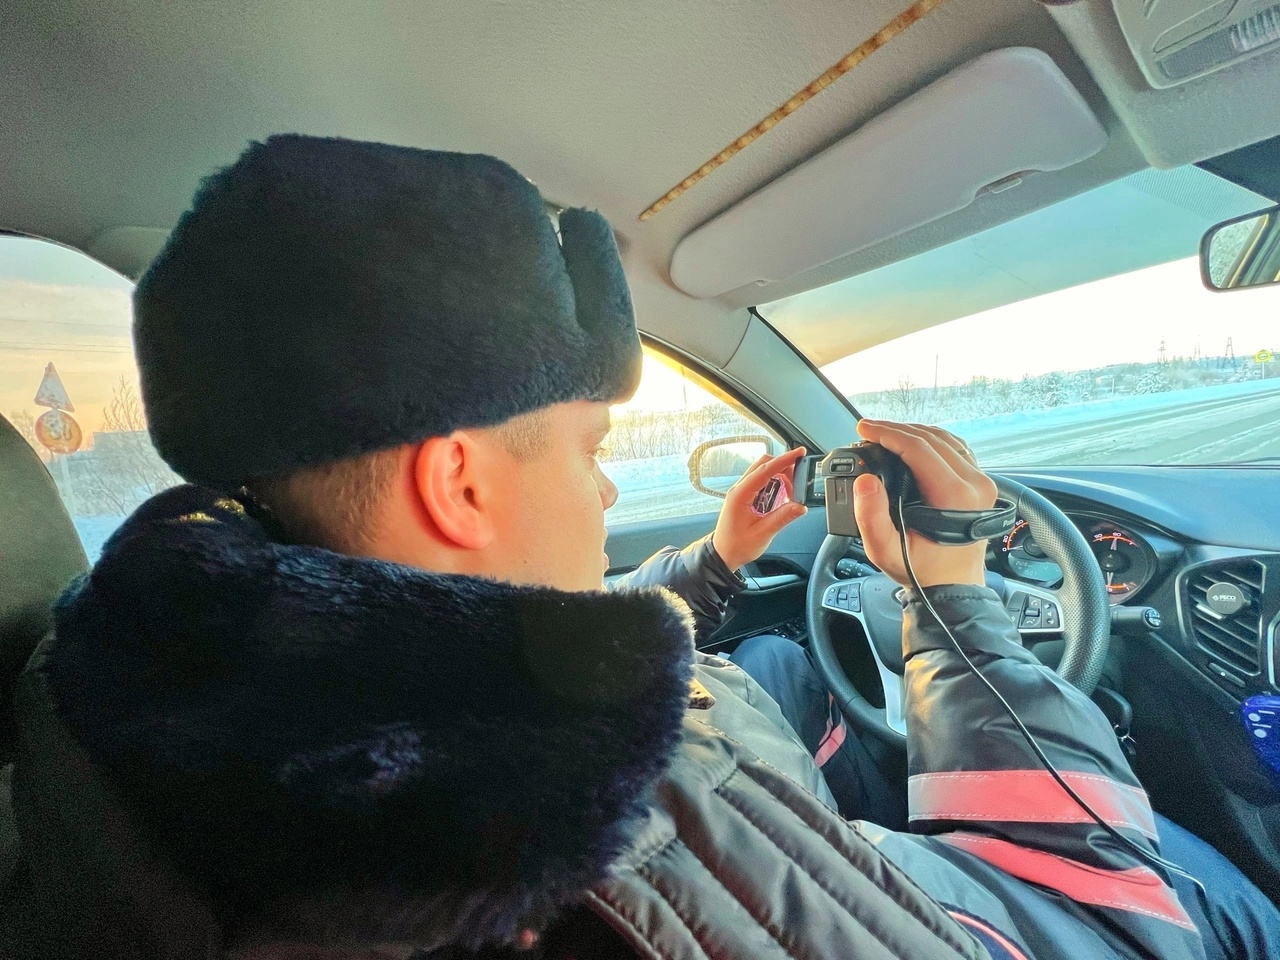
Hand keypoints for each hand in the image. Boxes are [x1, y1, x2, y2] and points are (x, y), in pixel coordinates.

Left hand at [712, 446, 808, 571]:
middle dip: (784, 466)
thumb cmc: (736, 546)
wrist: (723, 554)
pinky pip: (761, 482)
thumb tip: (800, 506)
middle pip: (763, 465)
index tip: (799, 453)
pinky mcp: (745, 497)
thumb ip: (782, 518)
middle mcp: (739, 489)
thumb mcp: (763, 534)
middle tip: (800, 477)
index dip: (784, 460)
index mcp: (740, 495)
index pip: (765, 470)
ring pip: (763, 472)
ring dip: (780, 477)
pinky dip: (774, 484)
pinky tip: (782, 497)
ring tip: (792, 492)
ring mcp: (741, 492)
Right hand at [852, 420, 994, 588]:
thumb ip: (871, 516)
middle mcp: (975, 485)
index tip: (864, 428)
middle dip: (896, 429)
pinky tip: (911, 443)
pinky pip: (955, 450)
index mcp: (955, 497)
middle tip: (869, 428)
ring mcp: (982, 483)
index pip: (919, 448)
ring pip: (946, 440)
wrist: (952, 586)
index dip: (887, 433)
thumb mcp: (886, 550)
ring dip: (913, 432)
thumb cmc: (922, 570)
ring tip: (886, 433)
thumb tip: (865, 480)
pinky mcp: (980, 484)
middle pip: (932, 439)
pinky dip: (930, 441)